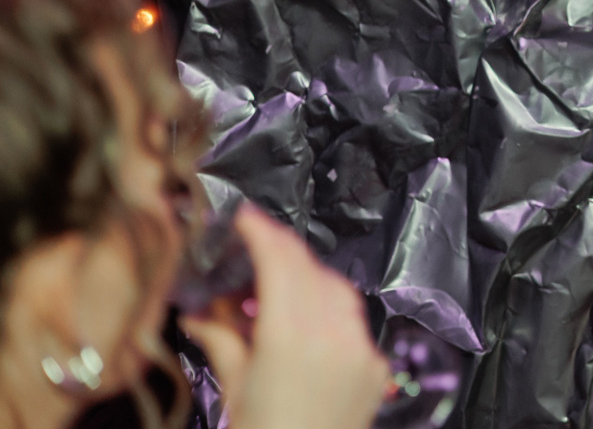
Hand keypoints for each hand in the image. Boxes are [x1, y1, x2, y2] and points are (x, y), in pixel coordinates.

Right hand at [179, 206, 389, 428]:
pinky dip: (329, 313)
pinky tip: (303, 327)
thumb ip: (223, 342)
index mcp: (292, 336)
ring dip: (307, 281)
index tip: (244, 219)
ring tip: (271, 293)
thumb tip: (199, 313)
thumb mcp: (235, 390)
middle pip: (310, 270)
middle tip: (251, 252)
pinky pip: (353, 323)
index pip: (280, 263)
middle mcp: (335, 334)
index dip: (261, 234)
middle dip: (281, 255)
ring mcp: (362, 350)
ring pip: (337, 291)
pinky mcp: (376, 368)